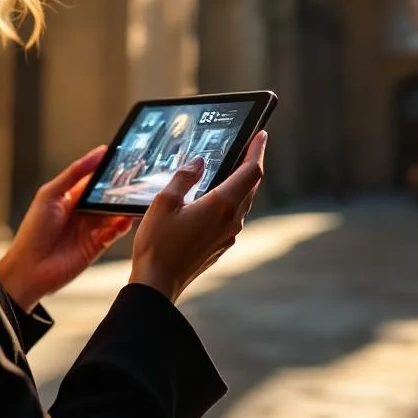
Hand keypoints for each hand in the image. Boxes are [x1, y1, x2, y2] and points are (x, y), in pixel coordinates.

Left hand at [0, 146, 133, 311]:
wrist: (30, 268)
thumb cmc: (34, 229)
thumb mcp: (51, 194)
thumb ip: (74, 173)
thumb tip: (97, 153)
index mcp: (71, 197)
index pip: (95, 178)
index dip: (108, 169)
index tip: (124, 157)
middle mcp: (84, 212)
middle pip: (108, 195)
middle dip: (121, 187)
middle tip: (137, 177)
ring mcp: (92, 228)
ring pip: (115, 213)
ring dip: (124, 206)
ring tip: (134, 198)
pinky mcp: (98, 245)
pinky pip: (115, 232)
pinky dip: (122, 225)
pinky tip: (124, 220)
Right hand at [129, 130, 266, 302]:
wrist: (157, 284)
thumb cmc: (157, 244)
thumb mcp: (164, 202)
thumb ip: (184, 177)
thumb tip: (199, 162)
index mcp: (221, 205)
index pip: (250, 171)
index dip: (257, 149)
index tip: (260, 134)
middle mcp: (231, 221)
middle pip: (250, 186)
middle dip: (249, 164)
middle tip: (246, 146)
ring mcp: (228, 236)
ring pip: (242, 202)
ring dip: (240, 184)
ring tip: (230, 168)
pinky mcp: (220, 246)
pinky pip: (232, 217)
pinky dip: (229, 202)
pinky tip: (214, 199)